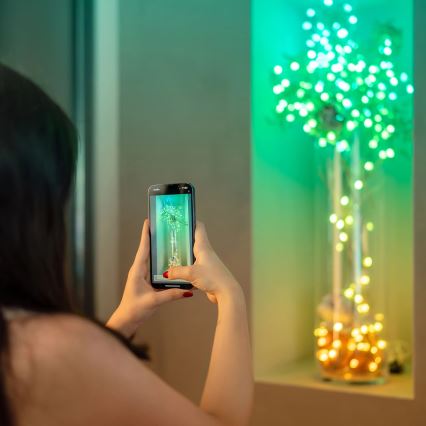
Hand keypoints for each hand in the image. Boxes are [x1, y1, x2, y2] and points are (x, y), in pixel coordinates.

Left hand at [107, 219, 192, 337]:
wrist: (127, 321)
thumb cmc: (134, 310)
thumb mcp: (153, 301)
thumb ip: (170, 294)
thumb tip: (187, 290)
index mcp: (138, 271)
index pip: (143, 249)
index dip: (145, 235)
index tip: (148, 221)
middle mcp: (139, 270)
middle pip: (147, 250)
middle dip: (153, 237)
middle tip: (162, 226)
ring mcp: (143, 275)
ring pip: (151, 258)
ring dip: (157, 248)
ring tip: (167, 238)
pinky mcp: (147, 281)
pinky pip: (155, 267)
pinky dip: (161, 260)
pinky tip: (169, 259)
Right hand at [166, 222, 241, 303]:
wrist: (226, 292)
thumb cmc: (213, 278)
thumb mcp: (191, 273)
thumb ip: (177, 272)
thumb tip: (166, 272)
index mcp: (203, 247)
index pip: (199, 227)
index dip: (190, 221)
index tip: (180, 220)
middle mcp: (205, 252)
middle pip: (193, 240)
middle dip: (182, 238)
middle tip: (170, 237)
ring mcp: (206, 262)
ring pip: (192, 254)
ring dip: (183, 254)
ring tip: (170, 254)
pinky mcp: (206, 272)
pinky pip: (193, 266)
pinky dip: (186, 266)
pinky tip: (177, 271)